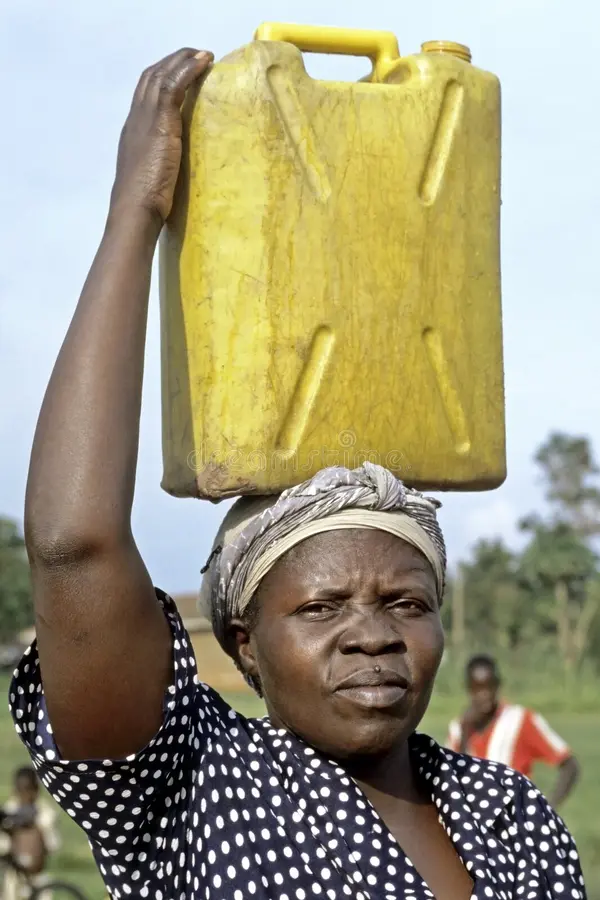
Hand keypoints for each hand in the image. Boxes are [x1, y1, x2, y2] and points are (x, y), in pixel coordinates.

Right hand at [110, 48, 213, 224]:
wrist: (135, 208)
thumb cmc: (145, 203)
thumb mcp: (153, 176)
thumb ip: (162, 165)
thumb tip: (176, 171)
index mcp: (132, 131)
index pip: (144, 95)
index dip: (161, 79)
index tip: (180, 74)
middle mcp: (135, 118)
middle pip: (150, 78)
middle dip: (172, 63)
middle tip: (195, 57)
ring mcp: (145, 117)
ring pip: (161, 75)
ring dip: (183, 60)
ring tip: (204, 55)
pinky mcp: (160, 120)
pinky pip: (173, 84)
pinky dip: (189, 69)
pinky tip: (205, 62)